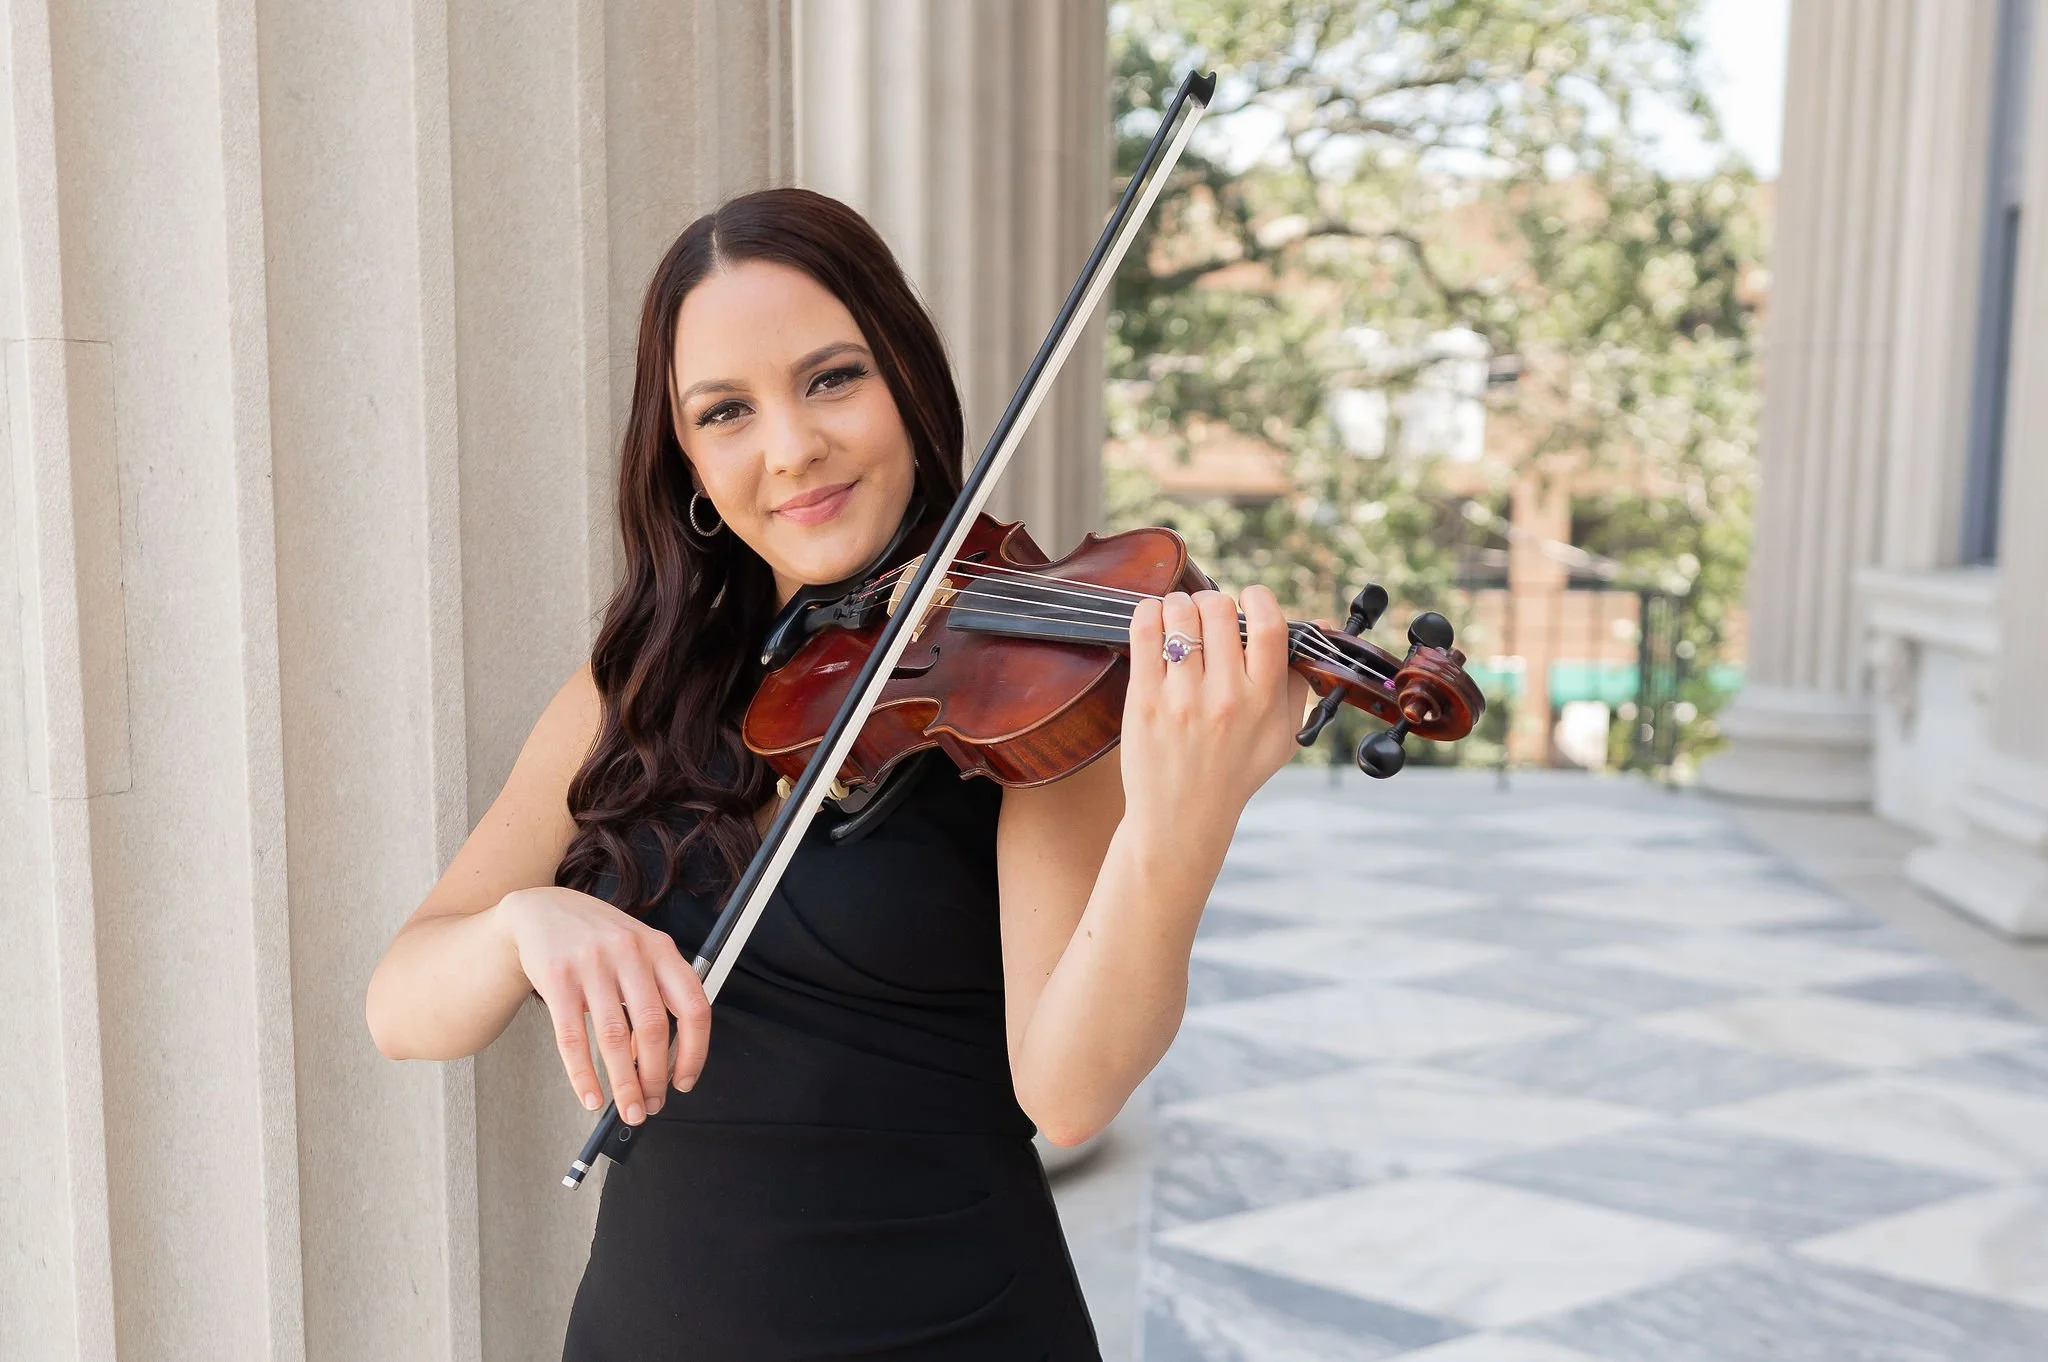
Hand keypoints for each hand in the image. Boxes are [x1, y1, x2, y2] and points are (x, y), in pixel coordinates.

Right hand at [496, 885, 710, 1124]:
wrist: (542, 909)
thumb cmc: (597, 937)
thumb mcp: (638, 950)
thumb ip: (655, 992)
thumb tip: (661, 1058)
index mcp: (660, 948)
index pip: (693, 1006)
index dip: (695, 1052)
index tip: (685, 1081)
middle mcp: (630, 953)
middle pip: (653, 1028)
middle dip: (654, 1077)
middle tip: (651, 1104)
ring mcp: (592, 964)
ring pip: (614, 1039)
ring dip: (623, 1084)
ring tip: (627, 1108)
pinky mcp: (557, 979)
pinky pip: (572, 1038)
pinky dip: (583, 1075)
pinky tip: (590, 1095)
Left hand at [1122, 586, 1312, 830]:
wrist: (1182, 819)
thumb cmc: (1234, 774)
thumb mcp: (1282, 737)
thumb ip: (1297, 683)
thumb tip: (1318, 627)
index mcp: (1263, 701)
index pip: (1270, 626)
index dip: (1259, 598)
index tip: (1249, 599)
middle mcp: (1225, 697)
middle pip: (1220, 610)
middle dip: (1213, 601)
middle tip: (1207, 614)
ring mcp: (1182, 698)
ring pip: (1180, 616)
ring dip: (1179, 605)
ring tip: (1179, 617)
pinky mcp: (1145, 701)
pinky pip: (1144, 634)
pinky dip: (1149, 614)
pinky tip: (1154, 618)